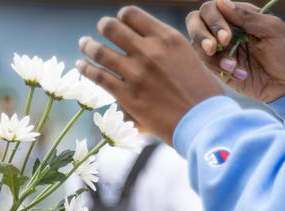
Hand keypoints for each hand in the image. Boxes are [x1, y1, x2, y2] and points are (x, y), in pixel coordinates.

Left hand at [76, 6, 224, 144]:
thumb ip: (165, 50)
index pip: (132, 15)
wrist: (203, 121)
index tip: (119, 23)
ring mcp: (136, 73)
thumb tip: (147, 46)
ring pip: (100, 51)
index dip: (121, 17)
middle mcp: (149, 51)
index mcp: (166, 37)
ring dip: (88, 45)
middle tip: (99, 29)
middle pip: (112, 27)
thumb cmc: (201, 93)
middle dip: (103, 26)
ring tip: (84, 44)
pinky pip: (99, 77)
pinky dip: (86, 69)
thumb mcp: (188, 58)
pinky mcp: (127, 96)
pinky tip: (81, 65)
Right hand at [187, 0, 284, 102]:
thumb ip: (246, 16)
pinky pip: (208, 66)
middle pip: (196, 22)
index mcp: (239, 16)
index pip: (212, 8)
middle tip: (214, 48)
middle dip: (202, 35)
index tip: (227, 37)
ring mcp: (222, 50)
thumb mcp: (272, 30)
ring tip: (233, 67)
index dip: (214, 20)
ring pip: (199, 46)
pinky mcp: (220, 70)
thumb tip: (221, 3)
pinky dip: (220, 70)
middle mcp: (227, 30)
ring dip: (213, 57)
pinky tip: (240, 74)